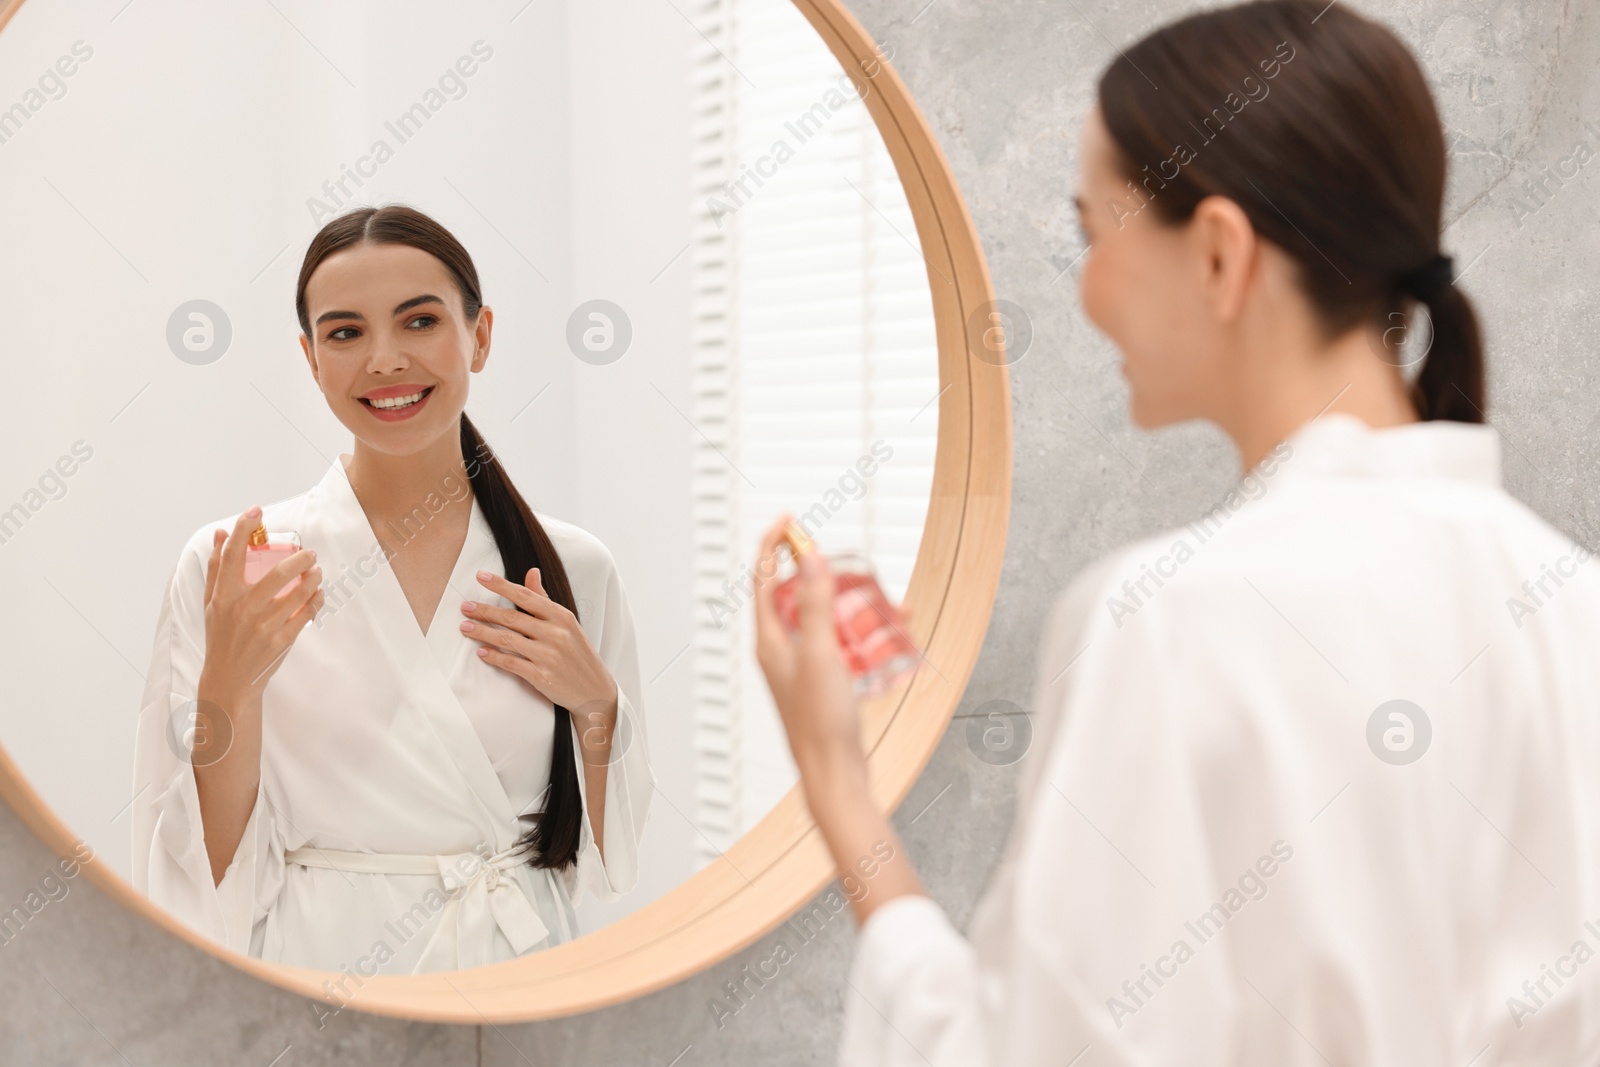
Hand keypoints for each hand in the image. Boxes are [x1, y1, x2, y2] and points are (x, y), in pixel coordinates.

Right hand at [200, 506, 323, 700]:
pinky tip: (318, 594)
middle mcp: (242, 609)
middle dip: (299, 558)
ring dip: (313, 578)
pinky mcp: (281, 640)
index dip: (243, 528)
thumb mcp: (211, 603)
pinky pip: (306, 613)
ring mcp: (263, 625)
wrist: (229, 679)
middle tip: (309, 553)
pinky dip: (316, 600)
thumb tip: (220, 533)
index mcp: (223, 596)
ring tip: (317, 571)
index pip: (232, 554)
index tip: (255, 511)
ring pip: (298, 592)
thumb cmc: (221, 637)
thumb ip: (217, 568)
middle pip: (277, 572)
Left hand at [463, 567, 617, 723]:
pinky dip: (494, 657)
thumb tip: (531, 572)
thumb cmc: (578, 653)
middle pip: (512, 618)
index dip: (501, 585)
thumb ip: (544, 599)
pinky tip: (481, 652)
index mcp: (562, 616)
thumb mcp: (567, 623)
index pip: (526, 596)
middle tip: (465, 606)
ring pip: (507, 640)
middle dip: (484, 611)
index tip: (481, 576)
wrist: (594, 689)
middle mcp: (555, 634)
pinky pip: (511, 663)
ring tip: (465, 627)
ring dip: (482, 633)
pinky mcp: (542, 676)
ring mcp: (548, 656)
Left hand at [753, 514, 863, 776]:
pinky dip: (863, 632)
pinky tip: (892, 637)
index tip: (790, 520)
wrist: (834, 773)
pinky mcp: (825, 681)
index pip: (763, 579)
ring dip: (852, 604)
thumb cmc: (820, 721)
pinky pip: (842, 643)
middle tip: (848, 563)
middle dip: (824, 574)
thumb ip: (814, 603)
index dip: (773, 546)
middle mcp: (782, 651)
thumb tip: (808, 555)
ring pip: (824, 619)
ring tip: (888, 604)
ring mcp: (803, 666)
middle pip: (796, 595)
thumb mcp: (821, 653)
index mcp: (769, 640)